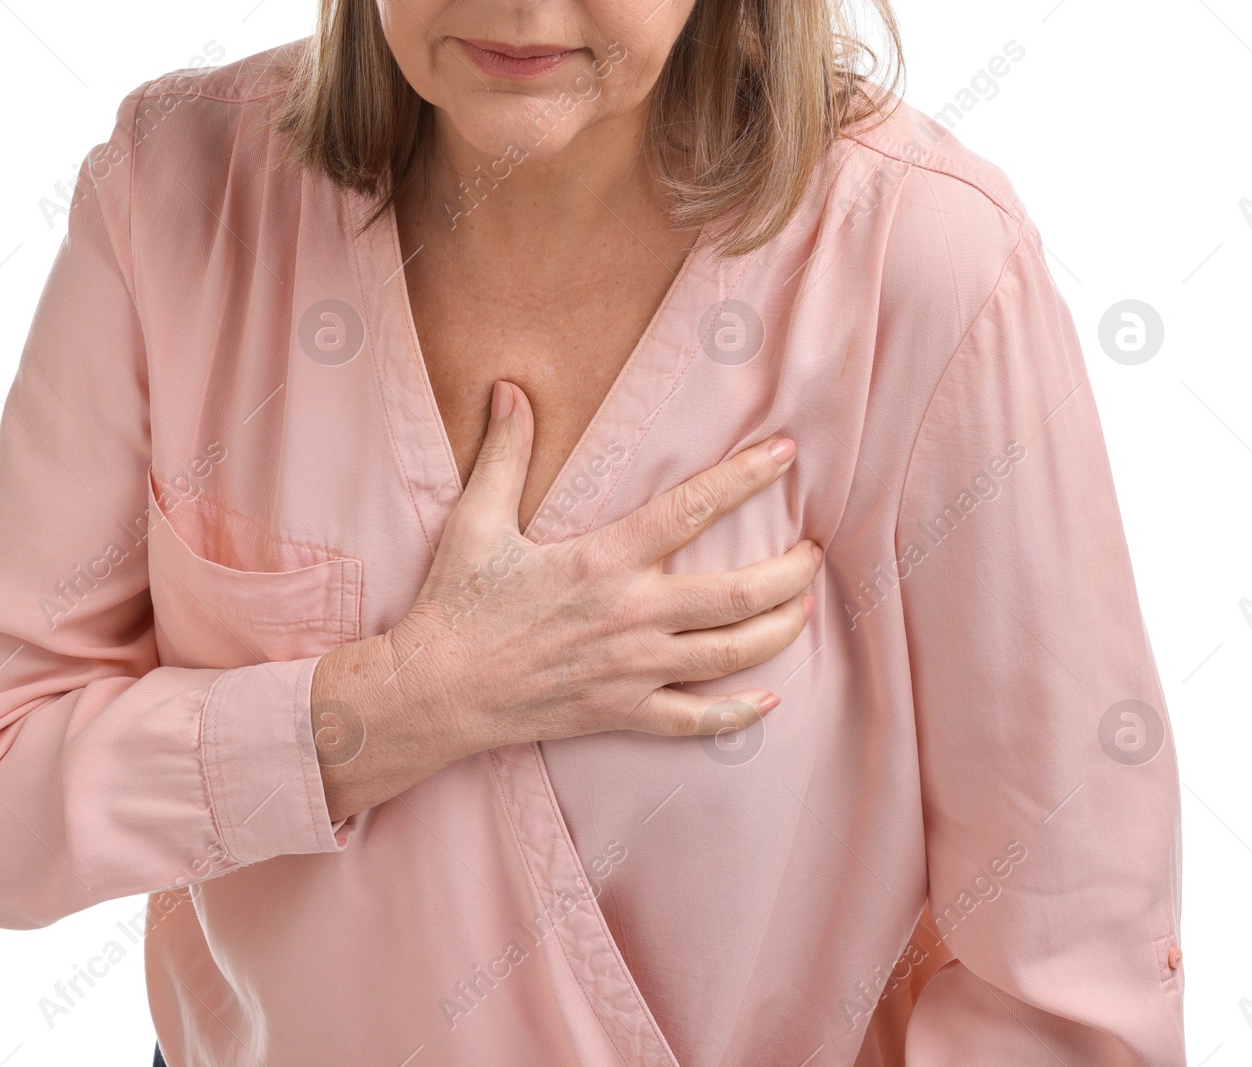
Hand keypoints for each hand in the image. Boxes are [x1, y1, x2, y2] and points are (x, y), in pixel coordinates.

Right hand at [314, 380, 819, 820]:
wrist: (437, 691)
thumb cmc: (457, 605)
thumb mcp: (477, 521)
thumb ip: (505, 454)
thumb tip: (507, 390)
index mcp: (603, 561)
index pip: (691, 510)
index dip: (745, 478)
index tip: (787, 454)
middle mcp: (630, 615)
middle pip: (738, 594)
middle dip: (790, 573)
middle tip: (814, 555)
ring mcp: (632, 669)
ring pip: (731, 654)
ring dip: (780, 630)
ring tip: (806, 608)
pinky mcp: (622, 712)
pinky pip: (695, 718)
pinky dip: (736, 712)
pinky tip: (767, 699)